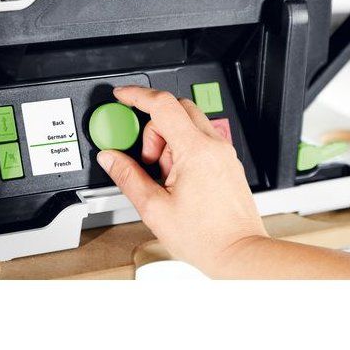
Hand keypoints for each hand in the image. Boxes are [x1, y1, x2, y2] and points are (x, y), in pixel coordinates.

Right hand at [95, 86, 267, 274]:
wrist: (239, 253)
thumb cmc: (206, 238)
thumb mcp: (154, 209)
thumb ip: (128, 177)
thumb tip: (111, 158)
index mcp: (195, 151)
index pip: (163, 105)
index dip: (137, 96)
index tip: (122, 96)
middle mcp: (214, 146)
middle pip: (177, 110)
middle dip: (154, 127)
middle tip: (146, 158)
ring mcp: (224, 154)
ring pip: (190, 126)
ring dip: (169, 141)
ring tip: (165, 177)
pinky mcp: (228, 164)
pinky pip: (201, 142)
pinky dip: (184, 151)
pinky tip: (178, 181)